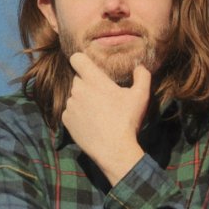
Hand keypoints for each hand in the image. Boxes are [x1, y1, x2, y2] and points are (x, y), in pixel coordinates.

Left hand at [59, 53, 149, 184]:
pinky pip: (70, 111)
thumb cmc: (127, 121)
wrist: (114, 150)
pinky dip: (78, 114)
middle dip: (87, 83)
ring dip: (83, 99)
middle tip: (101, 95)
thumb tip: (140, 67)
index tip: (89, 66)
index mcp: (94, 80)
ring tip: (97, 112)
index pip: (77, 58)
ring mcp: (70, 105)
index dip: (82, 60)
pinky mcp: (66, 120)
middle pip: (78, 79)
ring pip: (74, 96)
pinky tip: (91, 122)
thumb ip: (142, 76)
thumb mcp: (141, 96)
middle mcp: (78, 89)